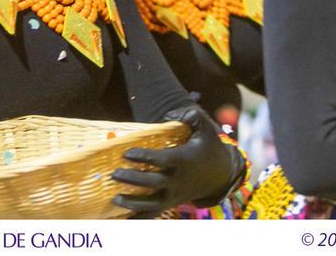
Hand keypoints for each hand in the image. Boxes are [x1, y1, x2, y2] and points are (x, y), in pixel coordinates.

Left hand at [111, 103, 243, 216]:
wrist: (221, 175)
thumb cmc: (208, 147)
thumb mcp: (204, 126)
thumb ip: (189, 115)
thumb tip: (169, 114)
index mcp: (184, 160)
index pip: (162, 160)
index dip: (145, 157)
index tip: (127, 153)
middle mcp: (179, 180)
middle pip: (154, 183)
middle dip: (134, 180)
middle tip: (114, 174)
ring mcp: (175, 195)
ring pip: (153, 204)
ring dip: (134, 203)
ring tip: (115, 199)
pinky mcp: (172, 203)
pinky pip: (155, 214)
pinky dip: (139, 218)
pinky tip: (122, 220)